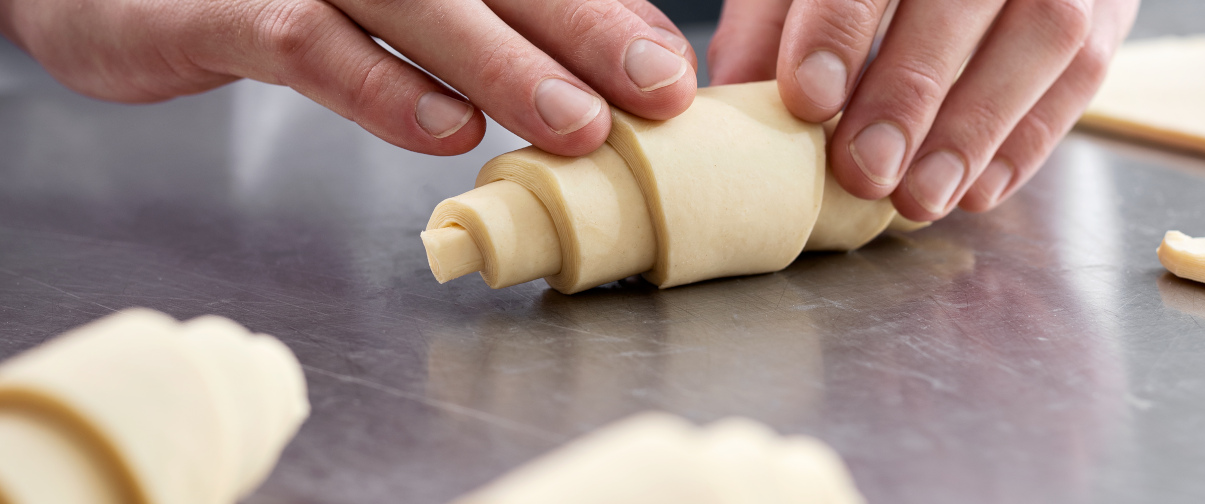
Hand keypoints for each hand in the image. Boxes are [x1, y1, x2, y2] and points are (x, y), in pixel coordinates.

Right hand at [0, 0, 697, 155]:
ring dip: (502, 63)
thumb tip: (627, 50)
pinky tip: (443, 129)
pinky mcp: (215, 6)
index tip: (672, 75)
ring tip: (577, 125)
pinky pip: (306, 43)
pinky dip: (379, 88)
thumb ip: (508, 13)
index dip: (606, 12)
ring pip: (415, 3)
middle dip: (584, 30)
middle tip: (658, 92)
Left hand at [709, 0, 1139, 219]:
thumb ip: (773, 20)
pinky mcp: (1111, 7)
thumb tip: (737, 97)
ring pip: (1044, 35)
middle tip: (864, 170)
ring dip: (977, 129)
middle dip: (909, 91)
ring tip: (918, 199)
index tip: (809, 98)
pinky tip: (977, 190)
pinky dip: (1029, 141)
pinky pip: (1086, 72)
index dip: (838, 27)